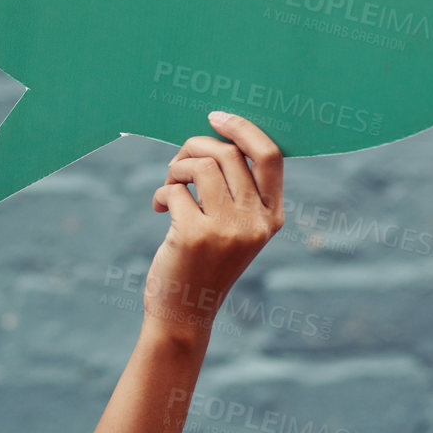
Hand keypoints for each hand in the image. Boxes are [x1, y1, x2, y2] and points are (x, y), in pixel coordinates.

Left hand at [143, 110, 285, 340]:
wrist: (185, 314)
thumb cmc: (206, 264)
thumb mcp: (236, 231)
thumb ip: (237, 193)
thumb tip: (215, 139)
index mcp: (273, 217)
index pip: (271, 156)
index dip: (244, 128)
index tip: (216, 118)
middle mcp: (256, 222)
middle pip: (229, 154)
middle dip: (196, 147)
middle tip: (178, 164)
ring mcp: (226, 229)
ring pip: (200, 166)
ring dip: (176, 168)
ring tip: (170, 185)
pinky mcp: (194, 235)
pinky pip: (174, 189)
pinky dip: (162, 192)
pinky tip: (159, 208)